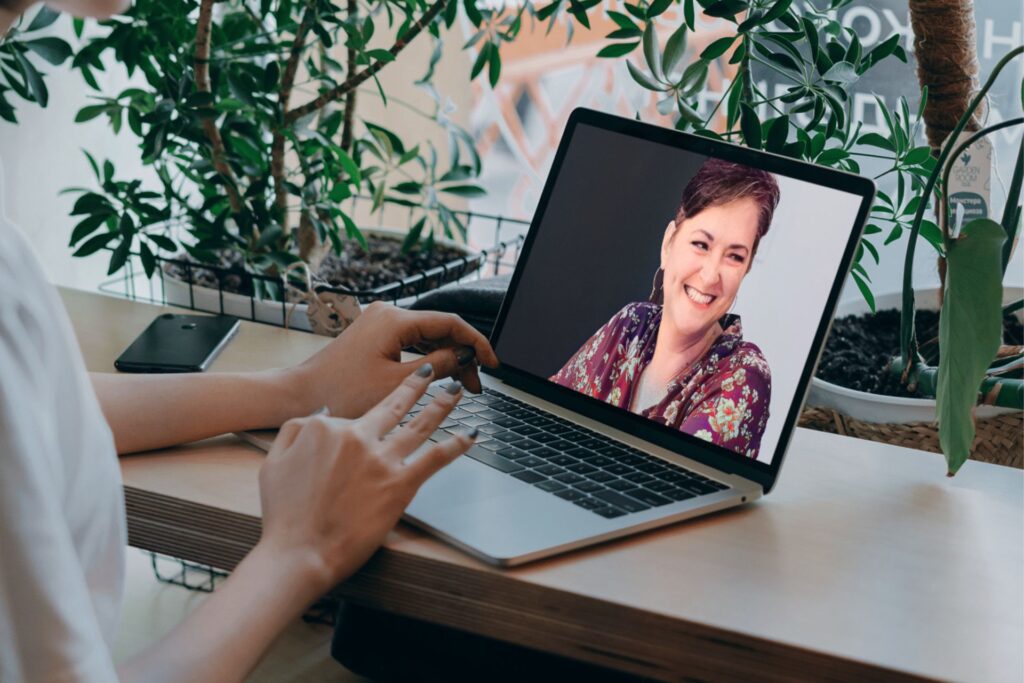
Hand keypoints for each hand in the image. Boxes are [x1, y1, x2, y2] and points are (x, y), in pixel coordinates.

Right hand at [257, 363, 473, 589]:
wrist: (299, 553)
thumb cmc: (284, 516)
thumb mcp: (273, 462)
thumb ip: (295, 431)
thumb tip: (322, 415)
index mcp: (326, 428)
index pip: (353, 416)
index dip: (360, 424)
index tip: (369, 423)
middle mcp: (357, 437)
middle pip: (394, 405)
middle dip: (416, 385)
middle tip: (430, 373)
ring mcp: (381, 460)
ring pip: (420, 424)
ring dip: (441, 404)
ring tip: (456, 391)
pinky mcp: (400, 485)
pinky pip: (435, 458)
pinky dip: (456, 444)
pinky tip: (471, 435)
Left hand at [288, 302, 498, 419]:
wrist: (300, 395)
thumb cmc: (341, 392)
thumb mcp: (397, 384)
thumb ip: (437, 366)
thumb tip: (464, 357)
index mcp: (395, 319)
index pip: (450, 323)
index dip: (476, 343)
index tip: (493, 363)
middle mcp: (388, 314)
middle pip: (440, 329)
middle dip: (463, 355)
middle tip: (476, 385)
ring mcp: (380, 324)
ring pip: (427, 336)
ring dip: (447, 358)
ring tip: (463, 385)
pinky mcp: (374, 336)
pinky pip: (411, 342)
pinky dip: (428, 359)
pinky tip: (440, 377)